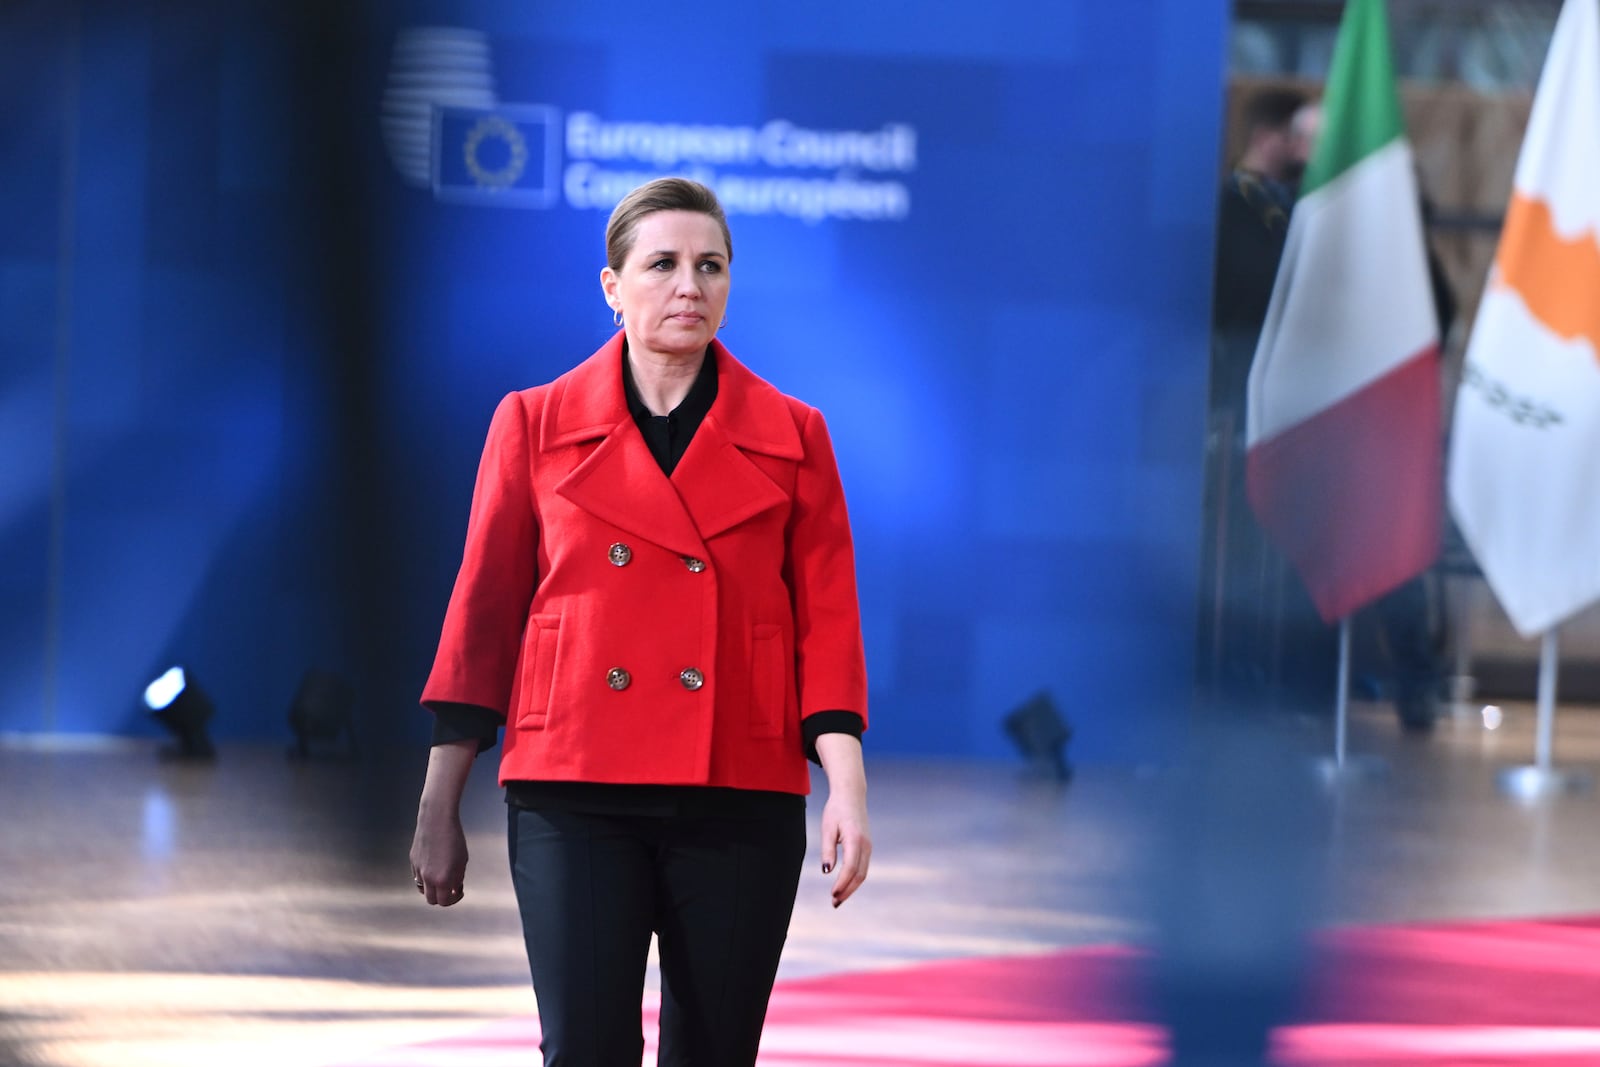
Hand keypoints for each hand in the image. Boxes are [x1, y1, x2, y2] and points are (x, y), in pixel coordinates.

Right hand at [410, 807, 467, 906]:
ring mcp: (417, 869)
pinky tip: (434, 866)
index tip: (459, 892)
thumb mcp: (462, 860)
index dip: (454, 899)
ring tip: (441, 877)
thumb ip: (457, 878)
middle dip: (442, 897)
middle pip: (431, 899)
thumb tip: (454, 889)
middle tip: (450, 888)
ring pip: (422, 889)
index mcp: (442, 879)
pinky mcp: (412, 861)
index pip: (445, 902)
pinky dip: (425, 876)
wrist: (436, 819)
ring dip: (432, 888)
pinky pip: (417, 876)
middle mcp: (427, 878)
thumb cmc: (453, 837)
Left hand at [819, 785, 870, 907]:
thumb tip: (826, 871)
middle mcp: (865, 845)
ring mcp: (869, 846)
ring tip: (838, 898)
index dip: (842, 883)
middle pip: (859, 875)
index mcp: (855, 839)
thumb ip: (827, 850)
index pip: (850, 867)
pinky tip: (844, 885)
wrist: (851, 796)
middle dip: (847, 890)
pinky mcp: (867, 847)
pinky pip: (863, 867)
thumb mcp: (827, 828)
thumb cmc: (836, 810)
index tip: (832, 895)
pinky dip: (854, 879)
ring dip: (851, 887)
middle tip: (834, 903)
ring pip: (863, 873)